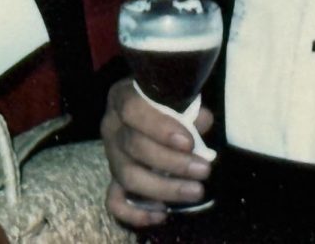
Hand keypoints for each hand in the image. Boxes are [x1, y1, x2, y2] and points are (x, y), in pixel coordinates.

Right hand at [101, 78, 212, 226]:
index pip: (133, 110)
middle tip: (203, 170)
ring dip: (163, 188)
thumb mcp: (178, 101)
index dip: (160, 127)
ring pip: (127, 176)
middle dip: (172, 162)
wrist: (154, 119)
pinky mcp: (114, 180)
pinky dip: (136, 213)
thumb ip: (190, 111)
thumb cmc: (167, 107)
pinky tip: (163, 214)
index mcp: (123, 98)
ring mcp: (111, 156)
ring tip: (195, 191)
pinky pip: (115, 201)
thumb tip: (201, 122)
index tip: (188, 142)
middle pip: (133, 146)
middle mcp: (111, 126)